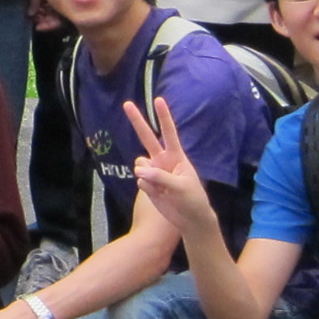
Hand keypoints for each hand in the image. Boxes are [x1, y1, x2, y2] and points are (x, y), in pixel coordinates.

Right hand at [124, 96, 217, 241]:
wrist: (189, 219)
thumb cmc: (192, 199)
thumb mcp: (181, 188)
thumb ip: (161, 177)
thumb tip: (139, 170)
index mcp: (176, 156)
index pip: (169, 133)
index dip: (163, 117)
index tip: (158, 100)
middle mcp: (163, 160)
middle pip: (147, 137)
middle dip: (137, 121)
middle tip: (126, 104)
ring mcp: (154, 171)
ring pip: (139, 164)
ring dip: (145, 173)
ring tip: (159, 186)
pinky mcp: (148, 184)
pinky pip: (139, 180)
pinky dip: (147, 188)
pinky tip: (158, 195)